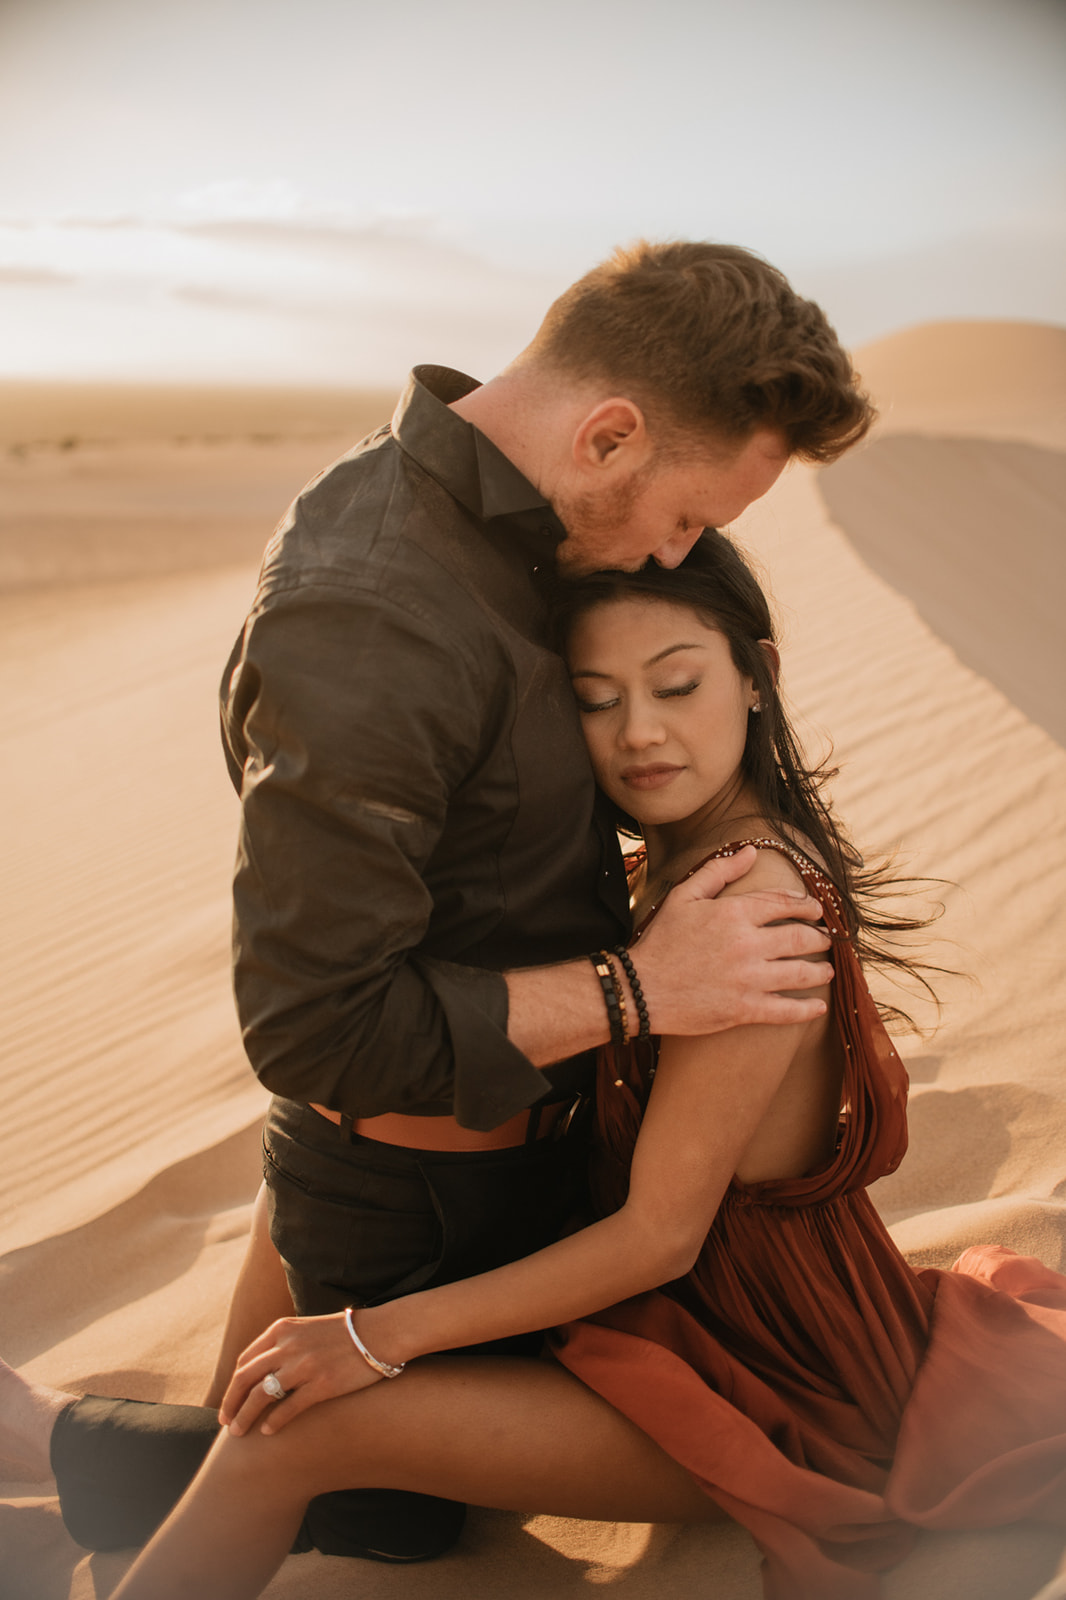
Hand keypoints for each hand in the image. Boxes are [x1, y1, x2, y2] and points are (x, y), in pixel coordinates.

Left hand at [220, 1313, 381, 1435]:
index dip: (233, 1384)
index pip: (245, 1360)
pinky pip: (288, 1407)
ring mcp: (304, 1365)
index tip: (229, 1402)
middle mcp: (288, 1346)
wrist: (380, 1333)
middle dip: (231, 1403)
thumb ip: (284, 1343)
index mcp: (283, 1329)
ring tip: (239, 1433)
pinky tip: (267, 1432)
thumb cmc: (345, 1333)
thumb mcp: (308, 1328)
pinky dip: (273, 1422)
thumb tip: (264, 1369)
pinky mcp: (321, 1384)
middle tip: (226, 1422)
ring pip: (260, 1395)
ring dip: (245, 1416)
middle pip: (245, 1378)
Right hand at [632, 846, 832, 1032]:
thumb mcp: (684, 897)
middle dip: (819, 938)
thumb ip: (718, 872)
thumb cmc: (661, 941)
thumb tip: (750, 851)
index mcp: (733, 913)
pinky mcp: (745, 1009)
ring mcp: (748, 979)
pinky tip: (819, 1007)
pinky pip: (786, 1010)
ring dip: (820, 971)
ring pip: (800, 973)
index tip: (816, 910)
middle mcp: (747, 944)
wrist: (641, 989)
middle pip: (800, 938)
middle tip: (825, 940)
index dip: (805, 906)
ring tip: (827, 971)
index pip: (783, 904)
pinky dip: (807, 1009)